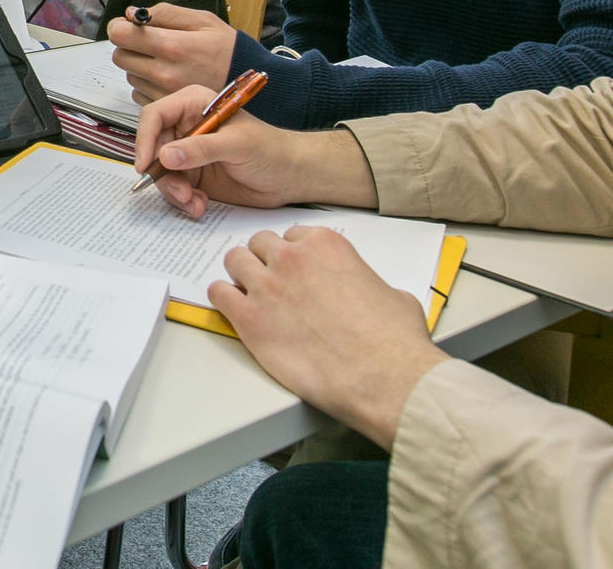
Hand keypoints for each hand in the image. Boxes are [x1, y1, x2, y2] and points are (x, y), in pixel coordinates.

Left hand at [107, 3, 237, 103]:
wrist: (252, 87)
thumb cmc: (229, 50)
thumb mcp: (203, 20)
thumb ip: (164, 13)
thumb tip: (132, 13)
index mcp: (173, 46)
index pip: (120, 35)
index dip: (121, 27)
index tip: (129, 26)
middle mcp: (164, 73)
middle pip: (119, 56)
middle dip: (129, 46)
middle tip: (149, 43)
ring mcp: (163, 93)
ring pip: (129, 74)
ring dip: (139, 65)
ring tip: (165, 61)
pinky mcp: (165, 106)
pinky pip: (138, 93)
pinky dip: (147, 83)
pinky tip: (167, 77)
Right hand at [133, 85, 376, 217]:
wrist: (291, 177)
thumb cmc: (272, 150)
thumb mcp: (237, 145)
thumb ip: (201, 149)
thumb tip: (166, 156)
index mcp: (193, 104)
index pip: (155, 115)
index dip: (144, 139)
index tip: (146, 165)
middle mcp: (185, 127)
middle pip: (153, 148)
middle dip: (162, 174)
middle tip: (181, 192)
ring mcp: (187, 152)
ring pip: (160, 172)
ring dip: (173, 191)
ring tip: (193, 202)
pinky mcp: (192, 175)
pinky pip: (173, 189)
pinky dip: (182, 201)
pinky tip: (200, 205)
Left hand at [213, 225, 446, 449]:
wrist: (383, 376)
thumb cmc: (393, 342)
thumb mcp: (393, 295)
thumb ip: (367, 283)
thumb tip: (368, 295)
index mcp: (325, 245)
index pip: (293, 236)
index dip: (292, 255)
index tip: (294, 270)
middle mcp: (291, 259)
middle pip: (260, 245)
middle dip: (264, 262)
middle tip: (271, 284)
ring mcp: (267, 286)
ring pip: (234, 261)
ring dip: (240, 276)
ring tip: (250, 296)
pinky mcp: (249, 318)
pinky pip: (218, 294)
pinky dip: (223, 300)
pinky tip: (235, 311)